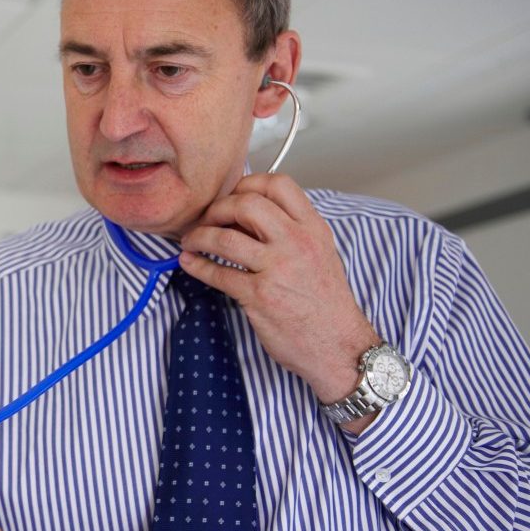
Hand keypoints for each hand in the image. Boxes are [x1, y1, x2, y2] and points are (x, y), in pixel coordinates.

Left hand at [179, 175, 379, 428]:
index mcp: (313, 229)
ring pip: (225, 238)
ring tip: (191, 241)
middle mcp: (297, 243)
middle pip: (246, 204)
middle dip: (217, 208)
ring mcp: (277, 269)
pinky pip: (218, 274)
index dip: (247, 184)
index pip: (278, 184)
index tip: (231, 196)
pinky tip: (190, 263)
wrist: (339, 346)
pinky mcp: (260, 296)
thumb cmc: (327, 303)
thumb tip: (245, 217)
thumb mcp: (320, 254)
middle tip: (206, 219)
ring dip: (198, 237)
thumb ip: (289, 231)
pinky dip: (197, 266)